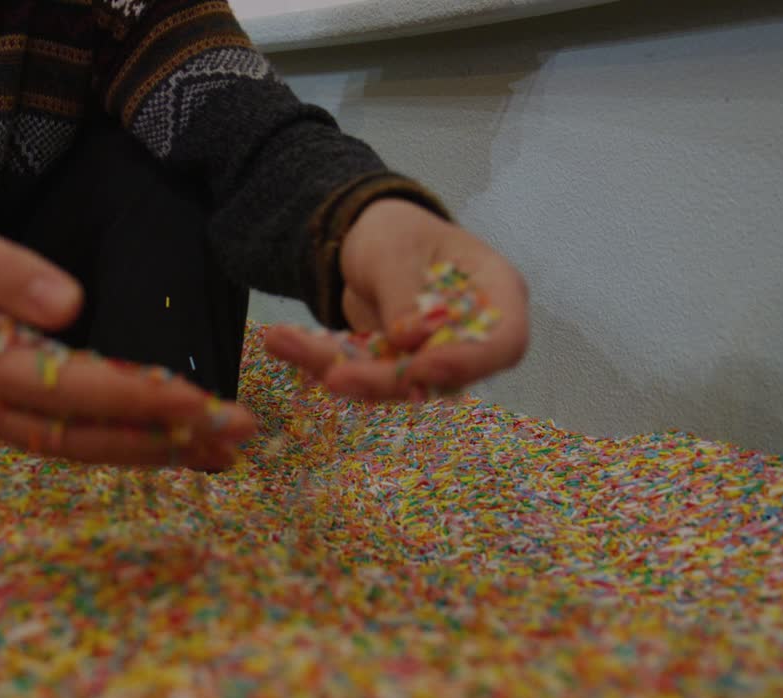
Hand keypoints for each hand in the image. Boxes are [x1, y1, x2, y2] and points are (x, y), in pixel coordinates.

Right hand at [0, 198, 255, 468]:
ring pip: (67, 450)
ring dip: (142, 454)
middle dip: (161, 440)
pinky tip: (152, 444)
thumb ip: (0, 267)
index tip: (199, 400)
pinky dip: (106, 448)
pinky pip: (50, 442)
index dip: (135, 398)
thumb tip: (72, 304)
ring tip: (214, 451)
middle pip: (77, 437)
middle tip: (236, 435)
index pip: (65, 386)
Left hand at [265, 198, 528, 400]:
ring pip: (389, 382)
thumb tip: (411, 340)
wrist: (363, 237)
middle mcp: (466, 336)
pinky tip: (278, 340)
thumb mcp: (397, 248)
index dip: (471, 362)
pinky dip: (314, 359)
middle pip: (440, 376)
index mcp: (494, 296)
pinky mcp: (386, 368)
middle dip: (385, 380)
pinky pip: (353, 372)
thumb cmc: (397, 230)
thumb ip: (405, 293)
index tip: (425, 368)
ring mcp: (425, 357)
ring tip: (283, 342)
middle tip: (336, 375)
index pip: (504, 342)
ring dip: (337, 370)